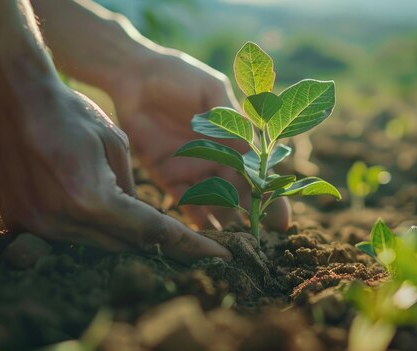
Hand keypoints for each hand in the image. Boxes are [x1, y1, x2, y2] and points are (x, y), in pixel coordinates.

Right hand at [0, 83, 231, 262]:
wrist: (9, 96)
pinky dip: (89, 232)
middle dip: (159, 246)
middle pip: (125, 247)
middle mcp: (64, 220)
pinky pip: (65, 238)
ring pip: (95, 247)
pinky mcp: (19, 222)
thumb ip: (130, 187)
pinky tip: (103, 220)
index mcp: (94, 198)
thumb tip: (139, 218)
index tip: (217, 254)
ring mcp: (38, 225)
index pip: (153, 231)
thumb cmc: (68, 110)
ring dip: (122, 240)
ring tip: (147, 232)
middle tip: (190, 245)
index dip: (190, 245)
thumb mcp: (115, 142)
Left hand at [109, 48, 290, 231]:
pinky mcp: (167, 176)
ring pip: (215, 203)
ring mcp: (193, 169)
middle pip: (239, 194)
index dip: (271, 197)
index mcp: (234, 138)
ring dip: (225, 223)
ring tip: (233, 248)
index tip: (281, 223)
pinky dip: (195, 219)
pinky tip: (203, 238)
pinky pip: (184, 202)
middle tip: (256, 246)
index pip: (258, 172)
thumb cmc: (179, 77)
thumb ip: (230, 119)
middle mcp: (218, 158)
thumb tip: (255, 150)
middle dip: (250, 219)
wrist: (135, 77)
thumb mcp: (211, 93)